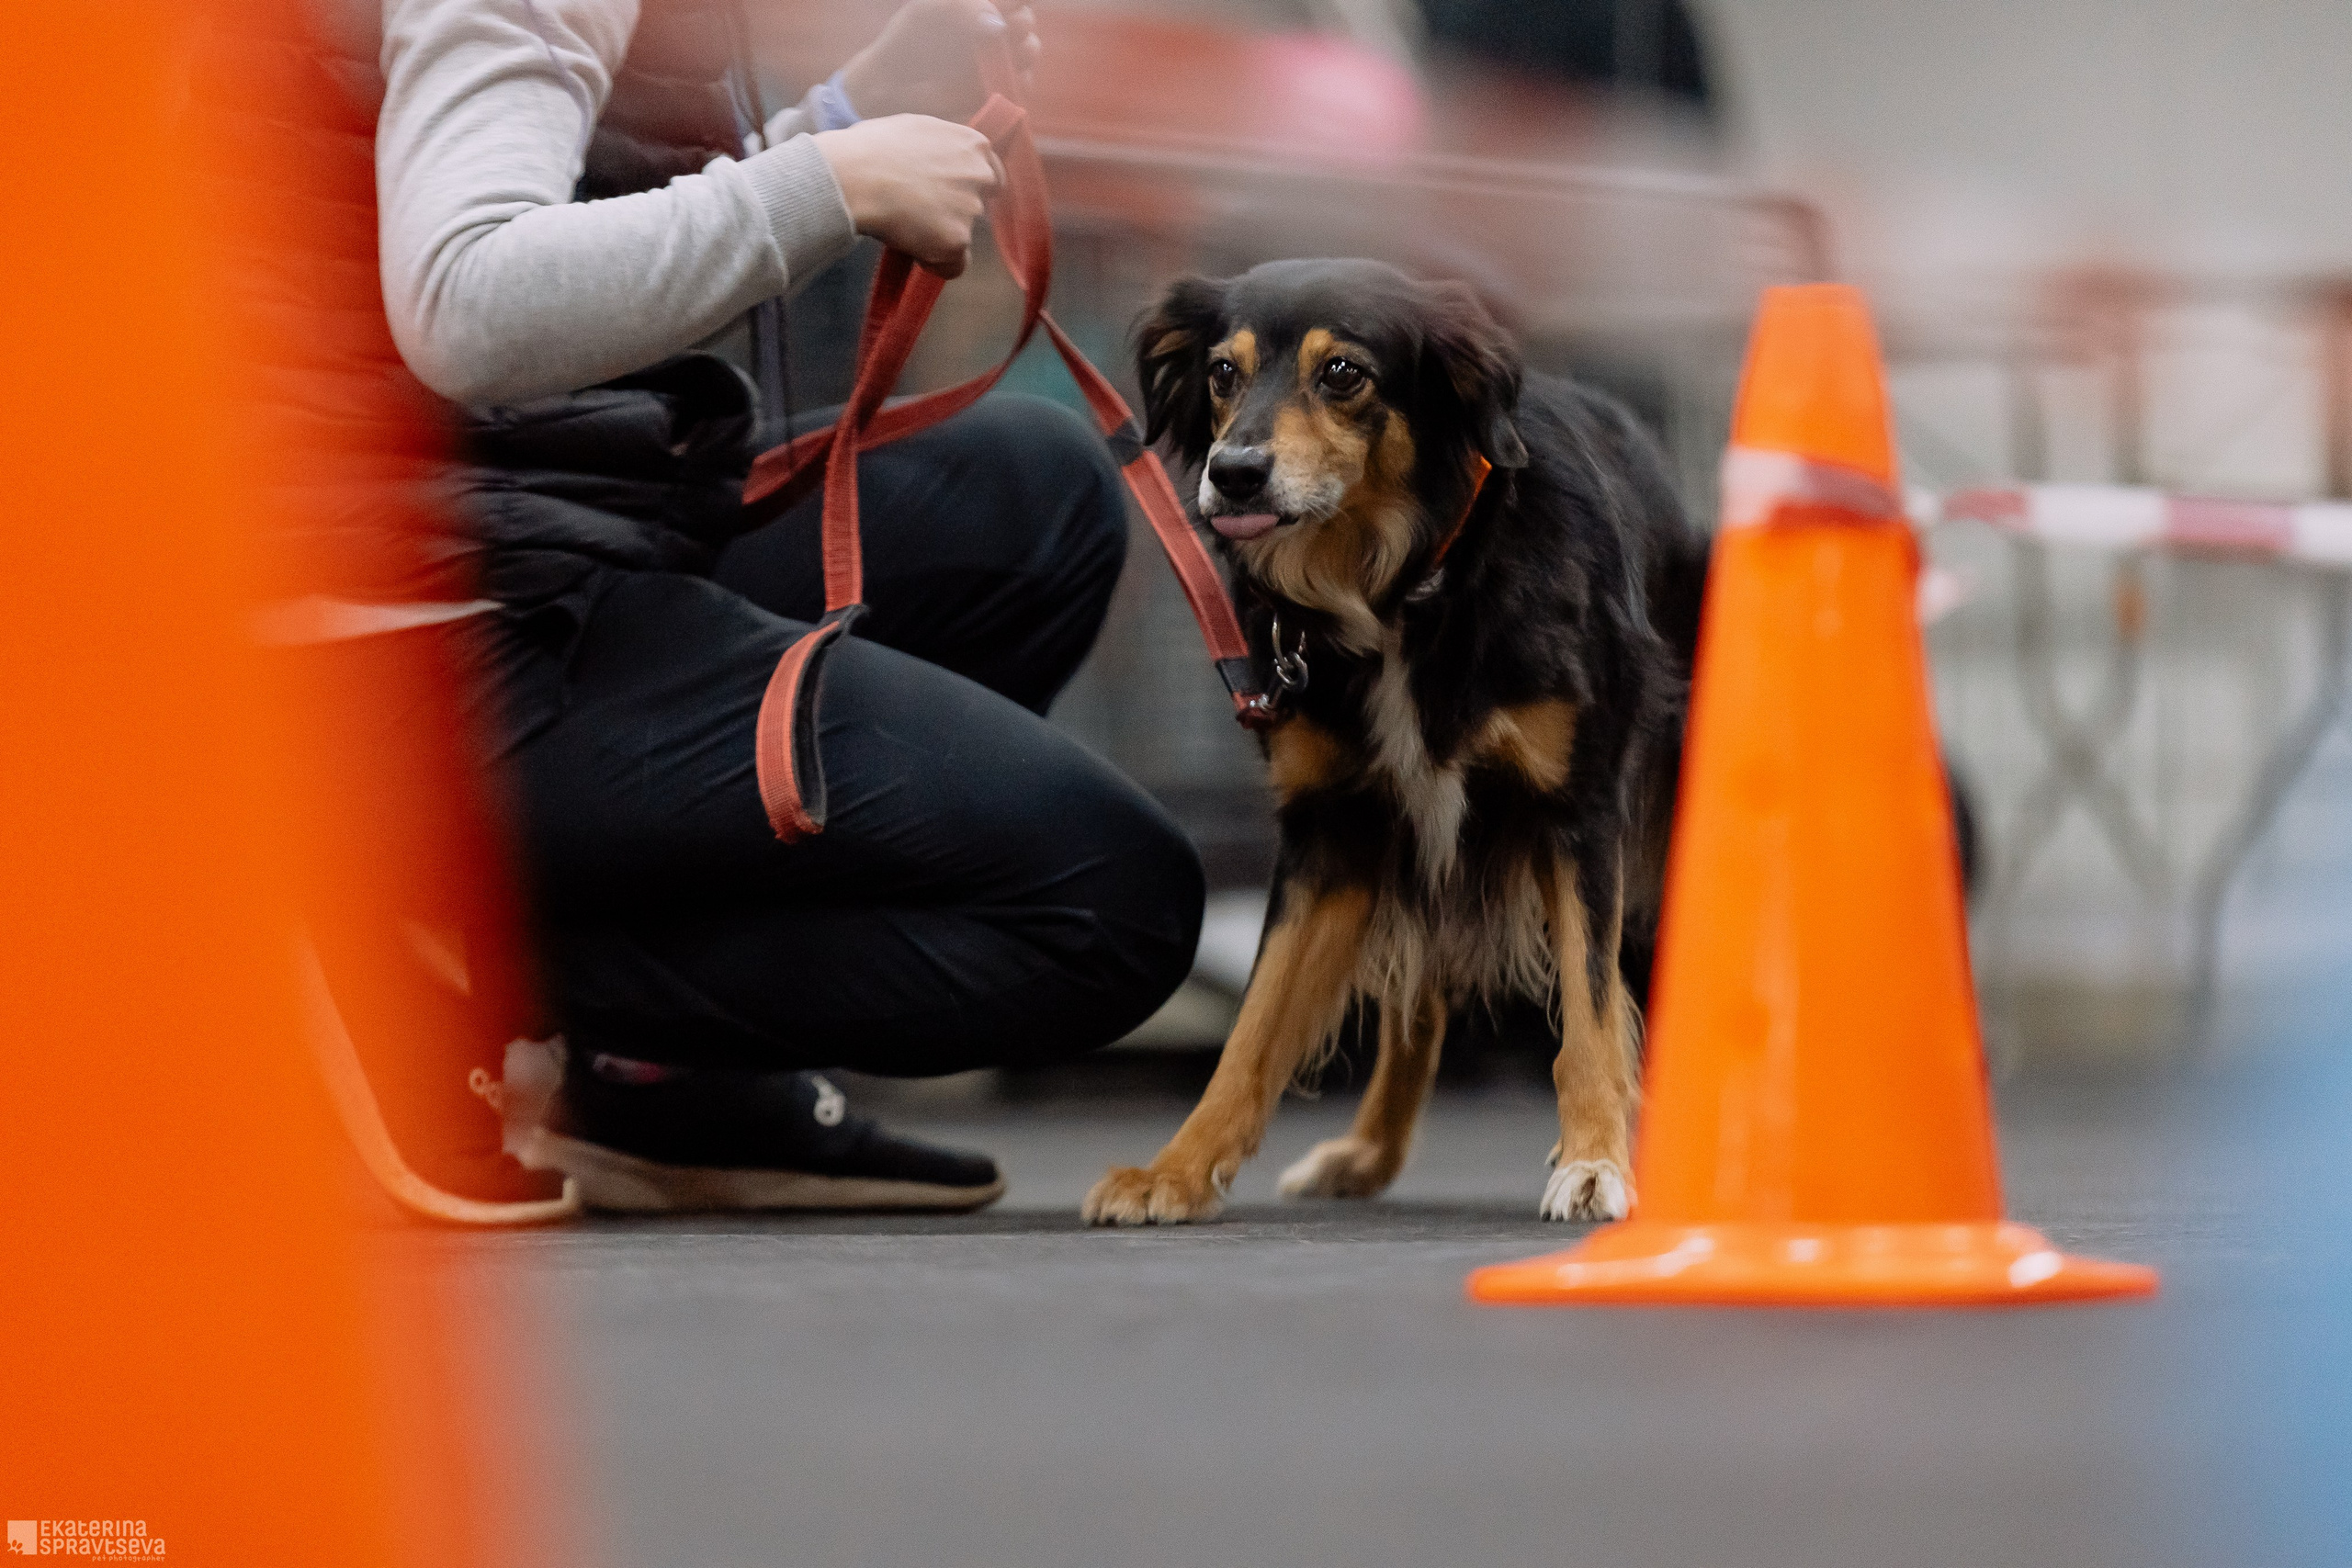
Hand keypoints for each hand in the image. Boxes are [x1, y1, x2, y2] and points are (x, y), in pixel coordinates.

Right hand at [814, 115, 1004, 277]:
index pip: (991, 173)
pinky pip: (952, 266)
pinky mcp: (957, 241)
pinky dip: (934, 263)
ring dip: (939, 236)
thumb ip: (937, 148)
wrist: (854, 176)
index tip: (949, 197)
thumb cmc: (870, 148)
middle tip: (921, 212)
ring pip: (962, 236)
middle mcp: (980, 175)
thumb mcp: (913, 130)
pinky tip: (909, 248)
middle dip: (955, 212)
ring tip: (904, 225)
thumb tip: (931, 160)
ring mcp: (971, 209)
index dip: (968, 188)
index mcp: (973, 144)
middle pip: (979, 206)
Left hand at [837, 0, 1040, 122]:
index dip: (1015, 1)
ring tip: (998, 55)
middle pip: (1025, 18)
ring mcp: (998, 59)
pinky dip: (1015, 79)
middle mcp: (991, 28)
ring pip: (1030, 48)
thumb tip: (999, 25)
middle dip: (1020, 22)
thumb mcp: (928, 14)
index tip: (1007, 6)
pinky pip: (1022, 83)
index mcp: (976, 6)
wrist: (892, 89)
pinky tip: (995, 79)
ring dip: (1022, 50)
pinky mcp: (999, 89)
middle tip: (1005, 30)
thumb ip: (963, 10)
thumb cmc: (906, 43)